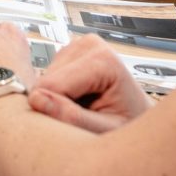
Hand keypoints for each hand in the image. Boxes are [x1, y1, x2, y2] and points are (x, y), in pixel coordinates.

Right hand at [28, 33, 153, 132]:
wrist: (138, 115)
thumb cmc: (130, 124)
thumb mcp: (107, 130)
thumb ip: (73, 117)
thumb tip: (36, 100)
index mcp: (103, 59)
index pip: (53, 85)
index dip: (55, 111)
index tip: (73, 126)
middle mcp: (88, 44)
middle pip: (47, 80)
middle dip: (58, 103)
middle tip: (85, 117)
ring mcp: (77, 44)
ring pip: (44, 78)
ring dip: (57, 98)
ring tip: (85, 108)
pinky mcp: (69, 51)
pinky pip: (48, 76)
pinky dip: (59, 92)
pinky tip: (80, 98)